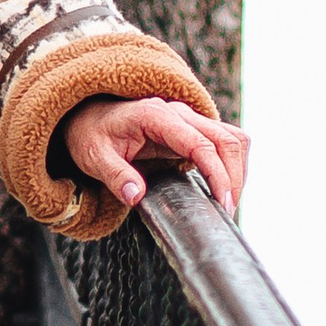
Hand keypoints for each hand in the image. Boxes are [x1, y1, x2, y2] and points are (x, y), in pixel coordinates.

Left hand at [63, 94, 248, 218]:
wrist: (88, 116)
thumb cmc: (91, 134)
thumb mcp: (94, 157)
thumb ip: (115, 175)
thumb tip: (136, 197)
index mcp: (157, 116)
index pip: (200, 143)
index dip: (218, 174)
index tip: (223, 203)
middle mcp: (178, 113)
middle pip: (226, 139)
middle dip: (234, 177)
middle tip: (227, 211)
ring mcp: (188, 119)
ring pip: (232, 138)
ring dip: (238, 170)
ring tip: (227, 203)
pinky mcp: (192, 130)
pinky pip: (224, 141)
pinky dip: (231, 164)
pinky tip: (221, 188)